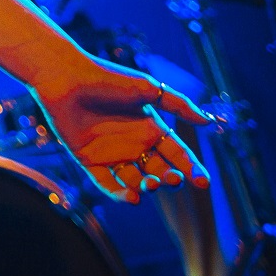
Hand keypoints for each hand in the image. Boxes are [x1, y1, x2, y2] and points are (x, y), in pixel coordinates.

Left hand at [31, 55, 210, 203]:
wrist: (67, 78)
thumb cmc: (108, 79)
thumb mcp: (148, 89)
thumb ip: (179, 105)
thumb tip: (209, 122)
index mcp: (150, 128)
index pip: (178, 154)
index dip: (192, 169)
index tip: (204, 183)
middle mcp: (134, 144)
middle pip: (160, 171)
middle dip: (170, 180)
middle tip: (173, 180)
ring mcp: (112, 154)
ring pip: (137, 182)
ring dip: (148, 188)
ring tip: (151, 185)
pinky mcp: (90, 161)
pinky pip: (108, 184)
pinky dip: (121, 194)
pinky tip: (133, 197)